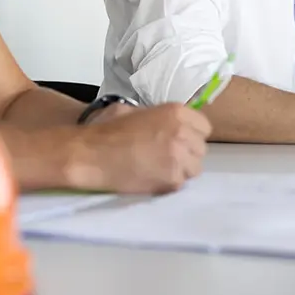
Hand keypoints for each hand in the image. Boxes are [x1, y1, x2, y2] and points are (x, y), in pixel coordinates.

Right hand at [65, 104, 211, 193]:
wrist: (90, 154)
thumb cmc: (107, 130)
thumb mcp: (135, 110)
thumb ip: (159, 115)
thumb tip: (169, 122)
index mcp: (176, 112)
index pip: (204, 127)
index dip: (192, 135)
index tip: (180, 140)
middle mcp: (183, 133)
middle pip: (201, 149)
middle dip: (187, 153)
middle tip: (166, 156)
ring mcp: (179, 157)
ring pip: (194, 168)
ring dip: (181, 169)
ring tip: (159, 168)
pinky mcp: (171, 179)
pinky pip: (181, 183)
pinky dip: (169, 183)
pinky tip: (152, 177)